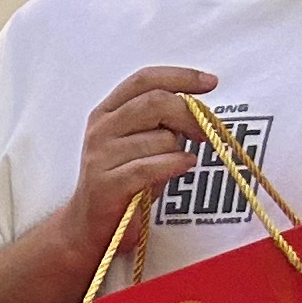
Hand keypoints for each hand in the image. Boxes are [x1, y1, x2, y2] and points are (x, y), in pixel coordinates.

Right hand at [44, 65, 219, 277]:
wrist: (90, 226)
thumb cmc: (125, 180)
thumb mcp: (141, 142)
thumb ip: (161, 121)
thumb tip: (199, 109)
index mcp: (107, 112)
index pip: (144, 79)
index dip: (180, 76)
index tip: (211, 82)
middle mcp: (101, 129)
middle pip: (155, 102)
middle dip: (189, 114)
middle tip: (206, 131)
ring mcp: (101, 156)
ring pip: (161, 138)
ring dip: (178, 151)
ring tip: (174, 164)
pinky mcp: (107, 183)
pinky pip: (153, 166)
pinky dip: (176, 164)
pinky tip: (184, 165)